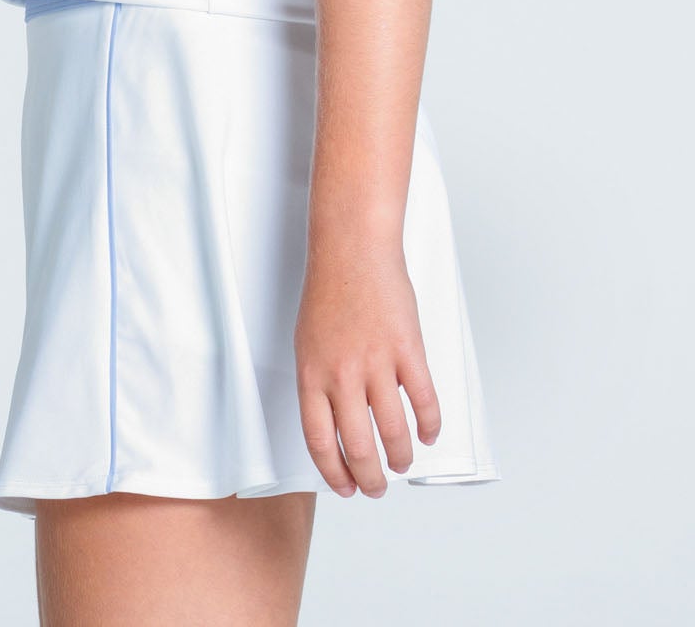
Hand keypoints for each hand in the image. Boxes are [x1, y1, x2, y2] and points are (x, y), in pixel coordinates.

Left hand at [293, 237, 441, 498]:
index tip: (345, 487)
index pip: (320, 441)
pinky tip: (428, 433)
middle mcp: (342, 374)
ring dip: (401, 457)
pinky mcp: (408, 349)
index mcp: (311, 374)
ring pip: (394, 431)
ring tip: (403, 464)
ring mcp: (376, 362)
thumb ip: (320, 383)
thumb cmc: (328, 293)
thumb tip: (335, 424)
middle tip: (377, 487)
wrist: (352, 249)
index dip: (334, 472)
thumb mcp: (308, 342)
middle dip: (371, 478)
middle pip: (359, 447)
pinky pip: (423, 400)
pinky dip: (429, 424)